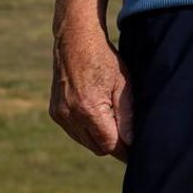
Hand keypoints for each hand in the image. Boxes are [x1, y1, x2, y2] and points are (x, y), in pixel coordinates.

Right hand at [49, 23, 133, 159]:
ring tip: (112, 118)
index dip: (126, 151)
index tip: (137, 153)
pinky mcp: (55, 112)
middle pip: (98, 148)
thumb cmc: (103, 58)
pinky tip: (96, 113)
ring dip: (99, 138)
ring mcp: (60, 115)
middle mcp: (70, 115)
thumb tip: (132, 143)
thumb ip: (127, 117)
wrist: (75, 39)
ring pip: (85, 142)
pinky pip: (74, 132)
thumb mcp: (123, 84)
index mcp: (89, 109)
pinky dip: (86, 130)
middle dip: (113, 144)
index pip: (111, 145)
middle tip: (127, 133)